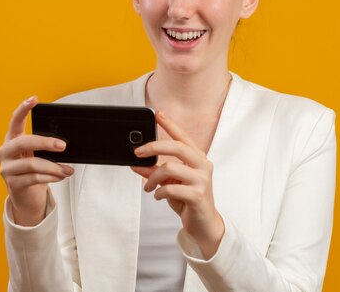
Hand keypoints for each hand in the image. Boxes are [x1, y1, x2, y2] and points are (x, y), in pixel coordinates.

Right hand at [0, 96, 73, 225]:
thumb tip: (64, 143)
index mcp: (11, 140)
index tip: (34, 99)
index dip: (23, 109)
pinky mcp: (12, 184)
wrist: (26, 196)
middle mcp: (5, 152)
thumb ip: (44, 147)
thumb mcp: (37, 155)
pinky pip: (34, 178)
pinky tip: (60, 176)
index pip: (15, 121)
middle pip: (23, 142)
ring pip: (32, 164)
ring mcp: (6, 169)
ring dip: (54, 167)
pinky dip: (51, 177)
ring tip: (67, 170)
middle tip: (63, 146)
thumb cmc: (33, 171)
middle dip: (45, 143)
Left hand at [131, 111, 224, 258]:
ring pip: (170, 168)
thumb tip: (135, 164)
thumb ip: (154, 173)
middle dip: (154, 147)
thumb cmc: (188, 201)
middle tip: (138, 152)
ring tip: (148, 186)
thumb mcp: (169, 184)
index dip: (170, 124)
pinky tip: (157, 196)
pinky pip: (171, 188)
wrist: (203, 225)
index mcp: (198, 158)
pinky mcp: (198, 195)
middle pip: (177, 147)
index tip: (157, 114)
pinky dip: (158, 192)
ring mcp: (202, 180)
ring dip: (153, 177)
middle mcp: (203, 165)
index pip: (183, 137)